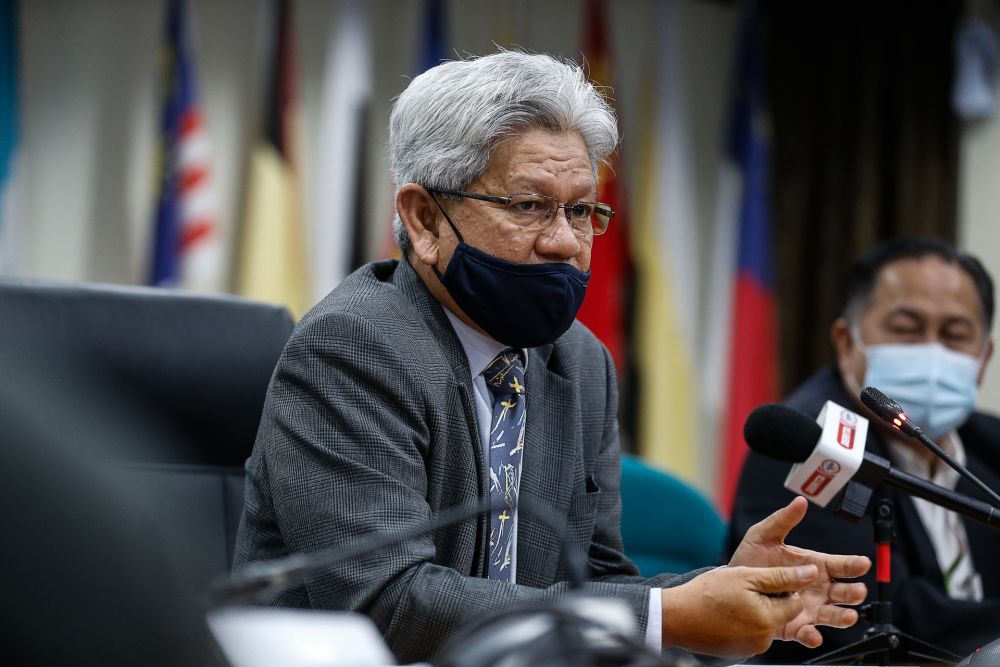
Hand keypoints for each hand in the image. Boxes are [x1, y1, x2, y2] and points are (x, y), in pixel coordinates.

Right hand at [660, 564, 816, 657]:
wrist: (677, 617)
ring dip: (754, 612)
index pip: (795, 602)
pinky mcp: (738, 652)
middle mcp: (764, 640)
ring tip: (730, 602)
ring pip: (764, 624)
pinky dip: (742, 623)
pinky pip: (750, 634)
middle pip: (780, 615)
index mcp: (769, 619)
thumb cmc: (708, 593)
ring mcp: (750, 648)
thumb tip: (811, 573)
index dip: (780, 588)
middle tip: (742, 590)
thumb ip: (781, 577)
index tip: (759, 582)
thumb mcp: (746, 576)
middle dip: (767, 601)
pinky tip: (725, 614)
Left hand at [729, 495, 870, 647]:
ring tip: (848, 616)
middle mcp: (816, 589)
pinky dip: (813, 637)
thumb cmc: (751, 558)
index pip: (839, 565)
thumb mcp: (764, 535)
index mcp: (813, 566)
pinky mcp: (794, 625)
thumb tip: (800, 501)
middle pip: (842, 592)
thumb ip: (783, 520)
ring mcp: (807, 608)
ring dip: (842, 617)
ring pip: (832, 615)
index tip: (863, 563)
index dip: (852, 564)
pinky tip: (814, 635)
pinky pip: (807, 634)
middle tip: (858, 591)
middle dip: (853, 592)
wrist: (731, 584)